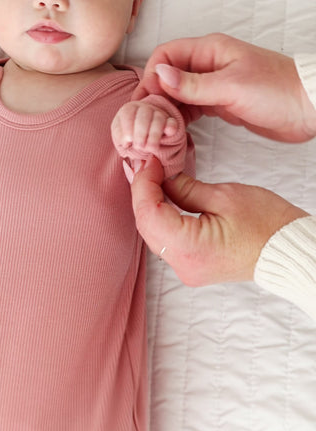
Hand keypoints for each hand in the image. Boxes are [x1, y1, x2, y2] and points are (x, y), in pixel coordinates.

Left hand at [111, 101, 177, 164]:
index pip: (128, 112)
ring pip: (159, 119)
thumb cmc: (128, 136)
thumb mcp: (120, 136)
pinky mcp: (170, 122)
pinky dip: (171, 128)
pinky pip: (172, 122)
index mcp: (129, 109)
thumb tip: (127, 142)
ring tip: (150, 148)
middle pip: (144, 115)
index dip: (127, 128)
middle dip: (141, 133)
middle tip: (139, 147)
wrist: (142, 137)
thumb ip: (120, 137)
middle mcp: (144, 108)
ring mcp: (159, 113)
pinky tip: (167, 135)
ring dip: (154, 135)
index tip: (127, 142)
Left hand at [129, 156, 307, 284]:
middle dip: (143, 191)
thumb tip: (161, 175)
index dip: (144, 183)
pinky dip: (161, 217)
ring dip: (150, 204)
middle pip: (146, 225)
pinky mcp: (191, 265)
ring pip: (153, 233)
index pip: (148, 213)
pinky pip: (165, 240)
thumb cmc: (266, 224)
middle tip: (149, 164)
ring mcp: (186, 269)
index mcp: (190, 249)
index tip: (149, 161)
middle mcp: (183, 266)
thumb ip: (185, 187)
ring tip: (155, 176)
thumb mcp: (224, 196)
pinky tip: (163, 196)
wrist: (287, 249)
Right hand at [133, 33, 315, 141]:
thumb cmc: (278, 90)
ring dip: (166, 109)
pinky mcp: (221, 104)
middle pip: (168, 76)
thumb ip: (193, 84)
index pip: (167, 55)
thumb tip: (159, 75)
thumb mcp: (232, 86)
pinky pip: (191, 109)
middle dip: (154, 95)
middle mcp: (209, 65)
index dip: (152, 75)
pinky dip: (180, 119)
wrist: (309, 109)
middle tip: (145, 119)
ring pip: (178, 94)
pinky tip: (173, 132)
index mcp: (210, 50)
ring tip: (155, 128)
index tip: (145, 99)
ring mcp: (214, 85)